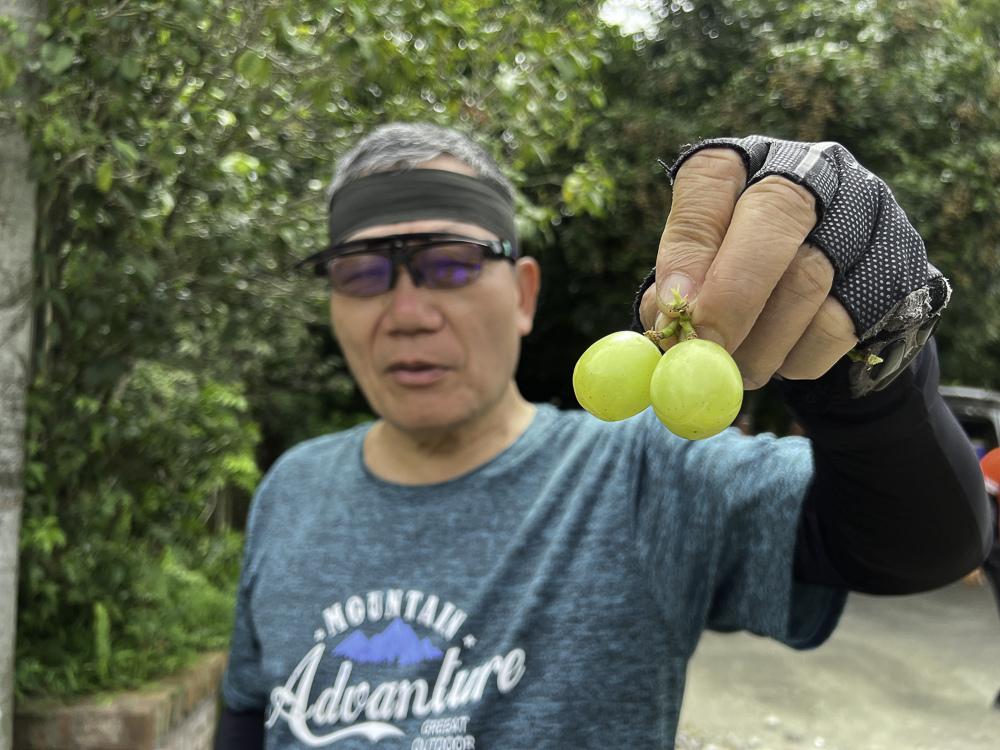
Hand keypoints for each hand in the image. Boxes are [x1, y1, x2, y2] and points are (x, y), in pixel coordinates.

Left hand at [638, 147, 857, 389]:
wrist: (834, 310)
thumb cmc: (744, 287)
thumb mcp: (703, 275)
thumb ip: (681, 290)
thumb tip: (671, 318)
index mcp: (749, 161)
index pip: (710, 176)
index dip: (688, 245)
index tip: (674, 308)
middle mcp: (814, 171)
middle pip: (775, 214)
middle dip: (731, 295)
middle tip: (704, 349)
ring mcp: (868, 216)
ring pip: (808, 280)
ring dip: (759, 343)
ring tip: (734, 368)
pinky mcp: (900, 271)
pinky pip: (839, 325)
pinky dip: (797, 358)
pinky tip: (782, 359)